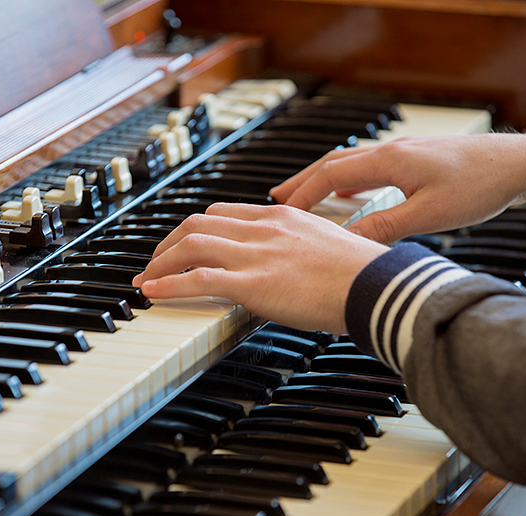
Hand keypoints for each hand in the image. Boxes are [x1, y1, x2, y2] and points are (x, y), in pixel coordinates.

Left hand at [132, 203, 388, 332]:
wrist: (378, 286)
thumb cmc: (363, 273)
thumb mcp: (326, 245)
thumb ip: (300, 248)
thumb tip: (290, 264)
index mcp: (282, 217)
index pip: (224, 213)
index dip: (196, 228)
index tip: (184, 243)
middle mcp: (264, 229)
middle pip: (199, 222)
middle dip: (169, 241)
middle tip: (157, 260)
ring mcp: (257, 254)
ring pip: (191, 245)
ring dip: (161, 261)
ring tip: (147, 278)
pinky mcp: (254, 284)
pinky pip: (198, 279)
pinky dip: (169, 283)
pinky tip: (154, 291)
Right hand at [270, 133, 525, 243]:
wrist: (518, 164)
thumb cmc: (480, 184)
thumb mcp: (430, 213)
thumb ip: (386, 227)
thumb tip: (349, 242)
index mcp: (389, 160)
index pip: (331, 174)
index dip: (303, 194)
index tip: (282, 210)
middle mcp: (391, 152)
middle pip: (333, 163)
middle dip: (302, 182)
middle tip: (277, 198)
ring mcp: (402, 154)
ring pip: (350, 165)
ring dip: (323, 181)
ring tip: (303, 197)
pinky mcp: (414, 161)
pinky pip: (368, 169)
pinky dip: (347, 182)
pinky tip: (349, 195)